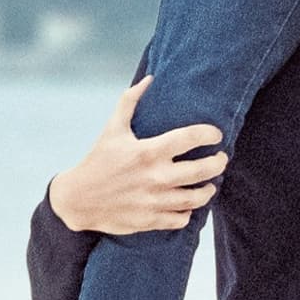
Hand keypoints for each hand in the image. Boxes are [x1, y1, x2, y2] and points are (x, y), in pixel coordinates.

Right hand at [47, 80, 227, 235]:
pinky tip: (187, 204)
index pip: (190, 138)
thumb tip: (149, 79)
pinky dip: (188, 211)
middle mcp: (154, 177)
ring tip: (209, 184)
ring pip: (196, 198)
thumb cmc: (98, 160)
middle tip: (221, 159)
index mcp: (148, 151)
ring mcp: (154, 200)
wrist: (77, 199)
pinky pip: (181, 218)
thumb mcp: (112, 129)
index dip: (209, 134)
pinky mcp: (150, 220)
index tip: (216, 135)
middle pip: (202, 170)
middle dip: (218, 163)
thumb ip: (130, 102)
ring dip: (208, 190)